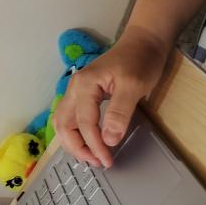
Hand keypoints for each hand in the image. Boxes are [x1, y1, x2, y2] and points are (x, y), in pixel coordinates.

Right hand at [54, 26, 169, 167]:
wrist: (143, 42)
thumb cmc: (140, 61)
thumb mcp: (134, 86)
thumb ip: (119, 112)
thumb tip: (108, 139)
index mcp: (84, 86)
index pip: (84, 123)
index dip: (94, 145)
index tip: (107, 161)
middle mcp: (74, 88)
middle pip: (63, 124)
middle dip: (77, 147)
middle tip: (96, 162)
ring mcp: (76, 91)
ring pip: (62, 122)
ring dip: (72, 142)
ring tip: (90, 156)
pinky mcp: (82, 94)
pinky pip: (70, 117)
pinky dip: (74, 133)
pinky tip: (86, 141)